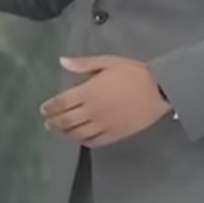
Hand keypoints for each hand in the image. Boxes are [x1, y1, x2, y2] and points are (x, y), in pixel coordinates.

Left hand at [39, 56, 169, 147]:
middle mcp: (92, 111)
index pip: (62, 102)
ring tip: (61, 131)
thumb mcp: (108, 62)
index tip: (43, 109)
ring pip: (78, 133)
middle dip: (54, 122)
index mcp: (88, 92)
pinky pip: (94, 141)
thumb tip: (62, 61)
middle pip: (66, 120)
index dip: (50, 107)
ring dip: (66, 133)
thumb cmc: (134, 73)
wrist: (160, 90)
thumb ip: (83, 64)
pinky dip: (83, 141)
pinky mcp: (115, 134)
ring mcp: (103, 125)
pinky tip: (79, 139)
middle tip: (47, 123)